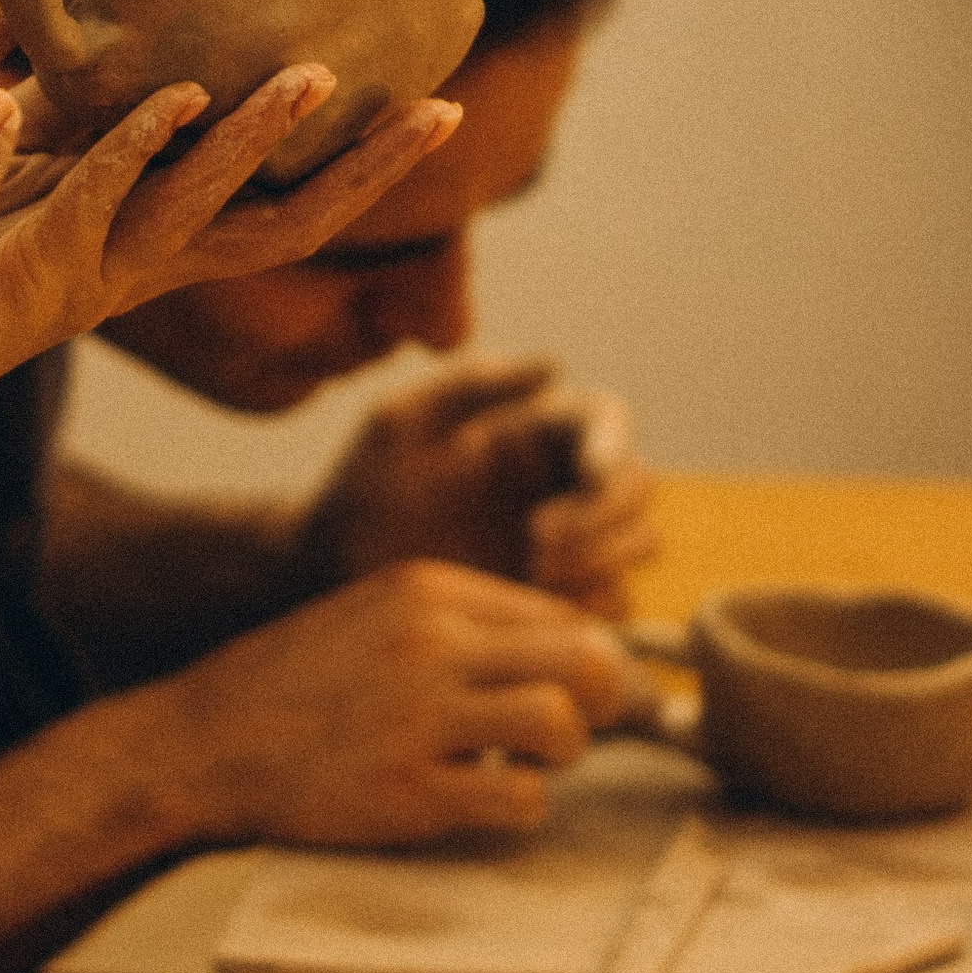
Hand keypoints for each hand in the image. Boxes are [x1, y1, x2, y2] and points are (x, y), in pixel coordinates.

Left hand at [0, 41, 463, 396]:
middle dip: (364, 172)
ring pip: (207, 214)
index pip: (287, 207)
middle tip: (442, 112)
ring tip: (315, 78)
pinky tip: (176, 98)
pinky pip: (101, 203)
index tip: (441, 108)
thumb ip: (67, 86)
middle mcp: (147, 267)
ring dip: (258, 142)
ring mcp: (98, 273)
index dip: (363, 166)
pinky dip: (137, 147)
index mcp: (157, 242)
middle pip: (285, 226)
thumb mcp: (18, 153)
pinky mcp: (35, 272)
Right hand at [166, 560, 638, 848]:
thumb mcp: (372, 618)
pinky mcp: (409, 792)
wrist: (200, 745)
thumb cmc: (292, 686)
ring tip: (525, 765)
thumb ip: (459, 627)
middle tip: (580, 730)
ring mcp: (420, 718)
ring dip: (563, 755)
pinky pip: (520, 798)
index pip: (563, 614)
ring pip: (562, 724)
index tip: (590, 693)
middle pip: (586, 657)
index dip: (592, 660)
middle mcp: (430, 643)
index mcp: (427, 591)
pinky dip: (520, 806)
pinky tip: (482, 800)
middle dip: (604, 701)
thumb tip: (567, 655)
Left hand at [298, 361, 659, 620]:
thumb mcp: (400, 425)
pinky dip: (592, 604)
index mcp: (531, 432)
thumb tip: (556, 364)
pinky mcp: (560, 598)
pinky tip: (537, 608)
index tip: (587, 474)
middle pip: (636, 485)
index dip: (610, 444)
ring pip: (639, 542)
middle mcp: (560, 483)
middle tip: (537, 540)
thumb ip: (470, 385)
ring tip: (533, 573)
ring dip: (603, 558)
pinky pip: (613, 602)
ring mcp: (567, 544)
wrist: (332, 574)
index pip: (604, 421)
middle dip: (603, 512)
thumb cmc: (361, 489)